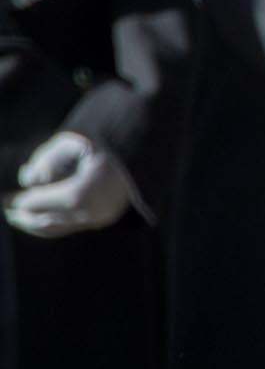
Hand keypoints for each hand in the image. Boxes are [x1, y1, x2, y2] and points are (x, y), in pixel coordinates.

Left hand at [3, 132, 135, 236]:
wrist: (147, 148)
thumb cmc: (106, 140)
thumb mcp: (69, 143)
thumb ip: (45, 160)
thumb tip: (29, 181)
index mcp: (79, 194)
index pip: (37, 203)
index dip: (20, 201)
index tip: (6, 200)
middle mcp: (89, 212)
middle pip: (45, 220)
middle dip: (24, 217)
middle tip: (7, 213)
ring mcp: (99, 218)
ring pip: (58, 228)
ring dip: (37, 225)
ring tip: (20, 220)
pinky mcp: (106, 219)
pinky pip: (72, 226)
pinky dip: (55, 224)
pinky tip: (43, 219)